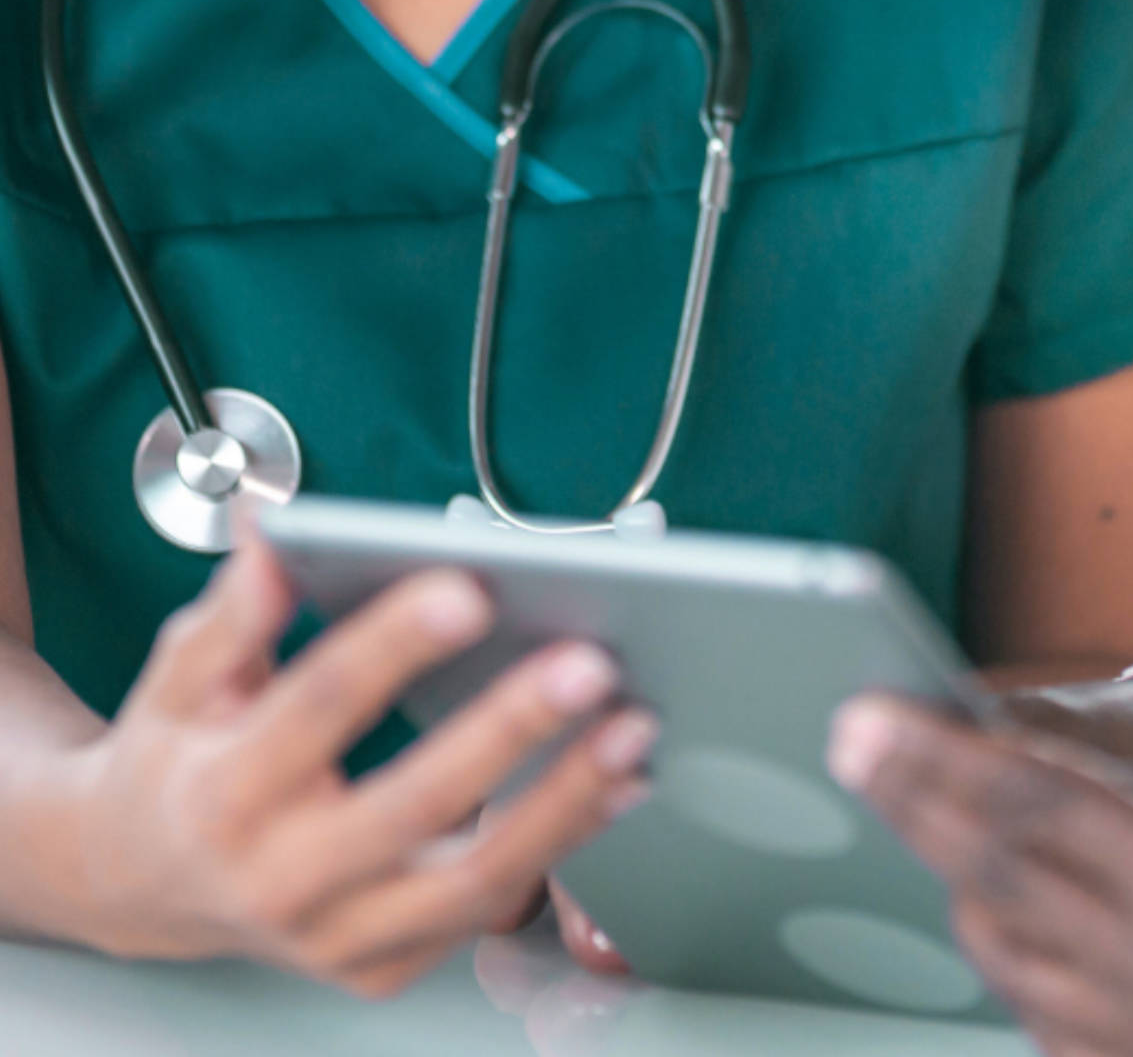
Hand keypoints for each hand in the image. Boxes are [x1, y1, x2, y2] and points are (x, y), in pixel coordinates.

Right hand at [49, 525, 656, 996]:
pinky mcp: (383, 964)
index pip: (318, 707)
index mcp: (223, 793)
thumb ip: (234, 608)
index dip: (393, 646)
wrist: (140, 886)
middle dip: (509, 731)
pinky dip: (564, 846)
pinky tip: (618, 783)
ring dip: (565, 802)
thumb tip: (271, 528)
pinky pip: (487, 910)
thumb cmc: (178, 765)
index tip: (468, 589)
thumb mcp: (180, 678)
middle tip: (588, 664)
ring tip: (633, 727)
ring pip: (469, 881)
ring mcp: (335, 935)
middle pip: (412, 805)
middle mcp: (279, 879)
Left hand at [829, 693, 1132, 1056]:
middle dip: (916, 807)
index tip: (862, 717)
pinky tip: (1007, 900)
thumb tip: (1037, 754)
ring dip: (960, 879)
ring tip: (924, 807)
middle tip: (857, 744)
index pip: (1026, 809)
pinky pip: (1045, 1017)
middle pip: (992, 884)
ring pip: (1003, 959)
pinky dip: (1017, 954)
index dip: (933, 759)